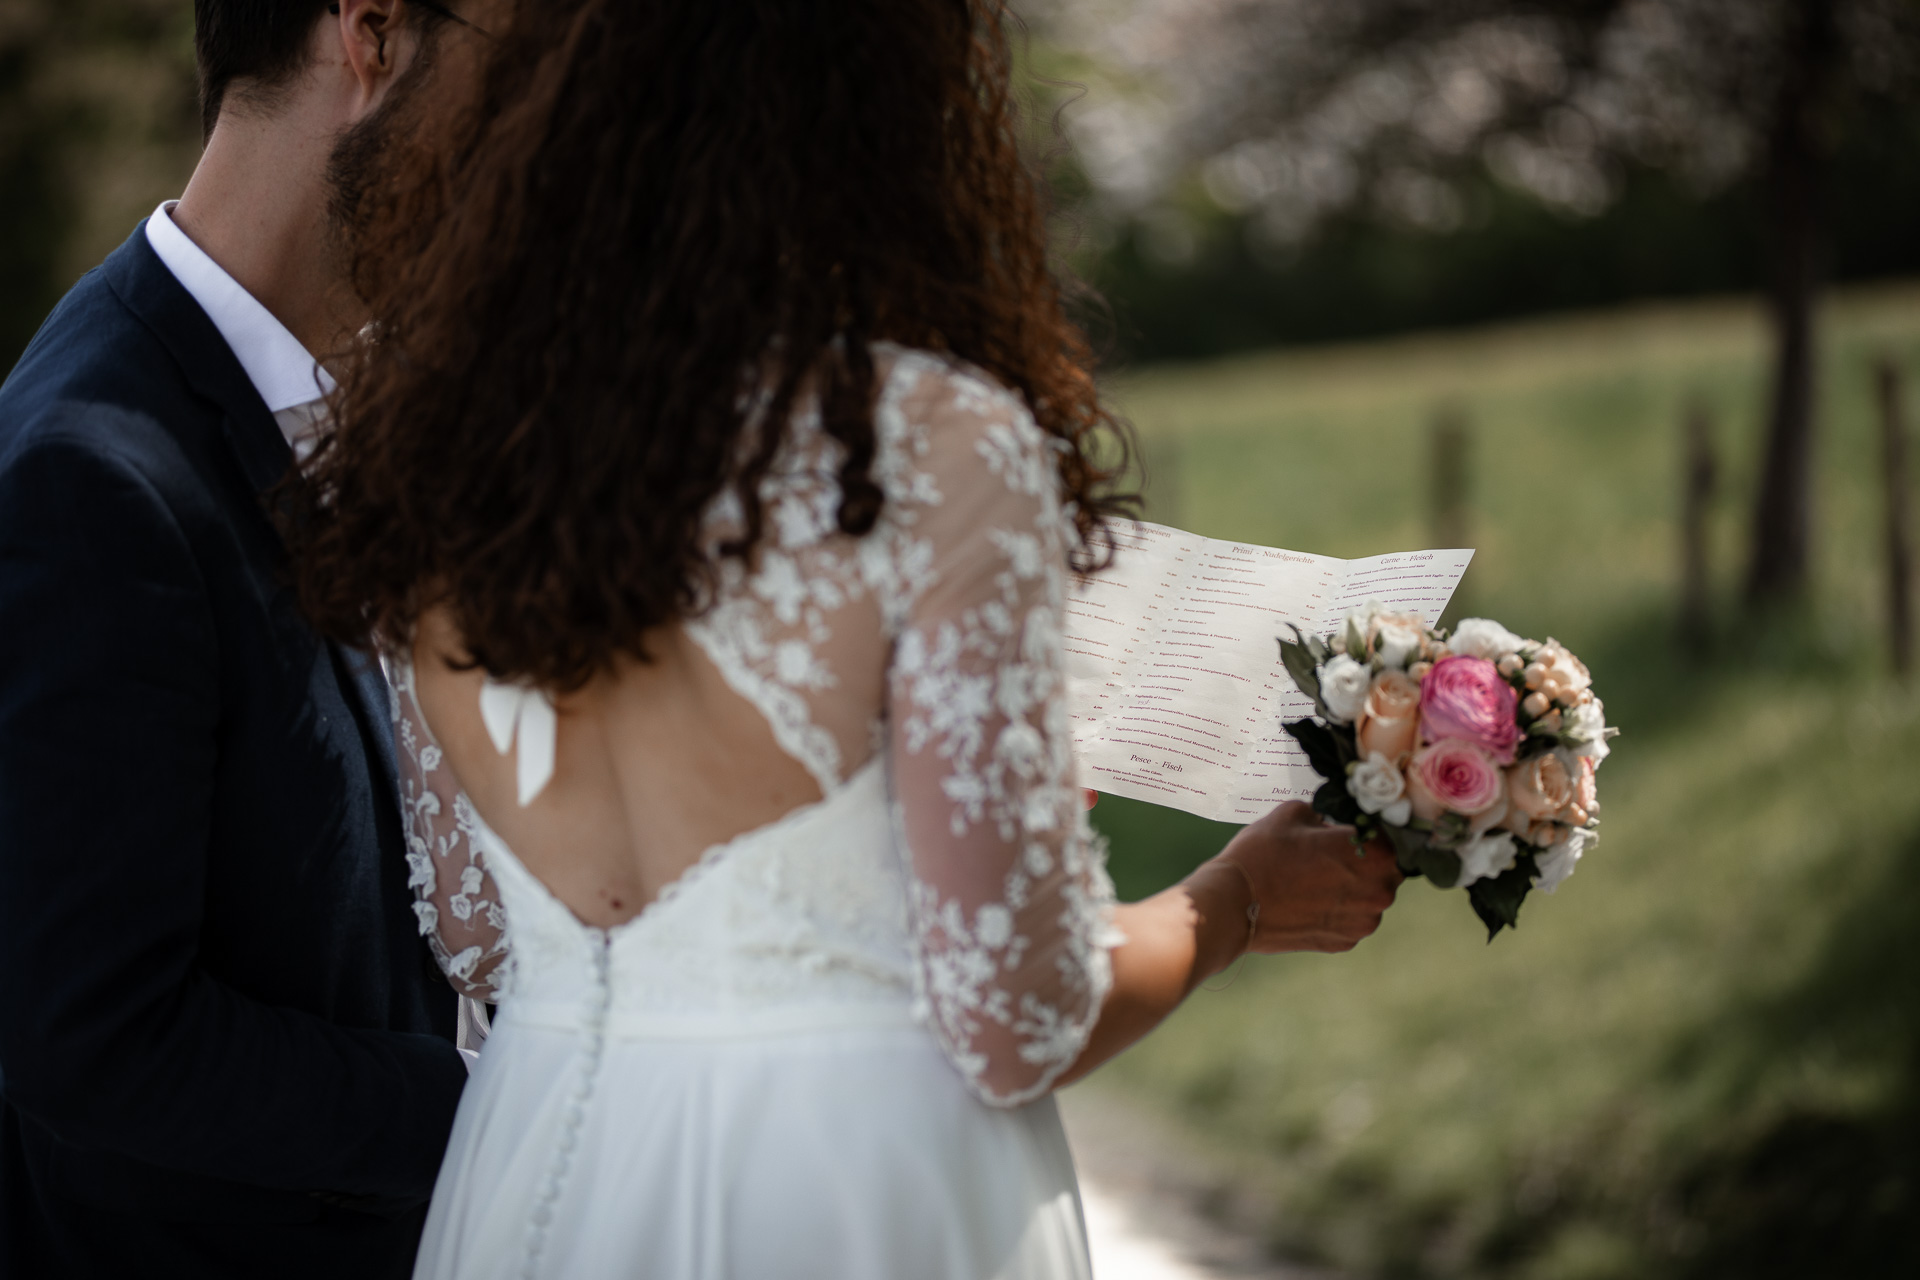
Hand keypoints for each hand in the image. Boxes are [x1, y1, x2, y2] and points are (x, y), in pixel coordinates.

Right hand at [1207, 801, 1402, 954]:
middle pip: (1383, 869)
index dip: (1365, 829)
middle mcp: (1379, 892)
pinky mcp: (1344, 943)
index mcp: (1376, 855)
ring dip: (1351, 887)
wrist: (1234, 905)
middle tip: (1329, 853)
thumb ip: (1325, 814)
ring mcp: (1363, 922)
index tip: (1345, 828)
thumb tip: (1331, 823)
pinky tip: (1309, 900)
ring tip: (1315, 878)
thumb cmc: (1263, 854)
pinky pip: (1350, 918)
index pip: (1386, 836)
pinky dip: (1337, 909)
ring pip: (1368, 897)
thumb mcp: (1293, 813)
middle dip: (1362, 861)